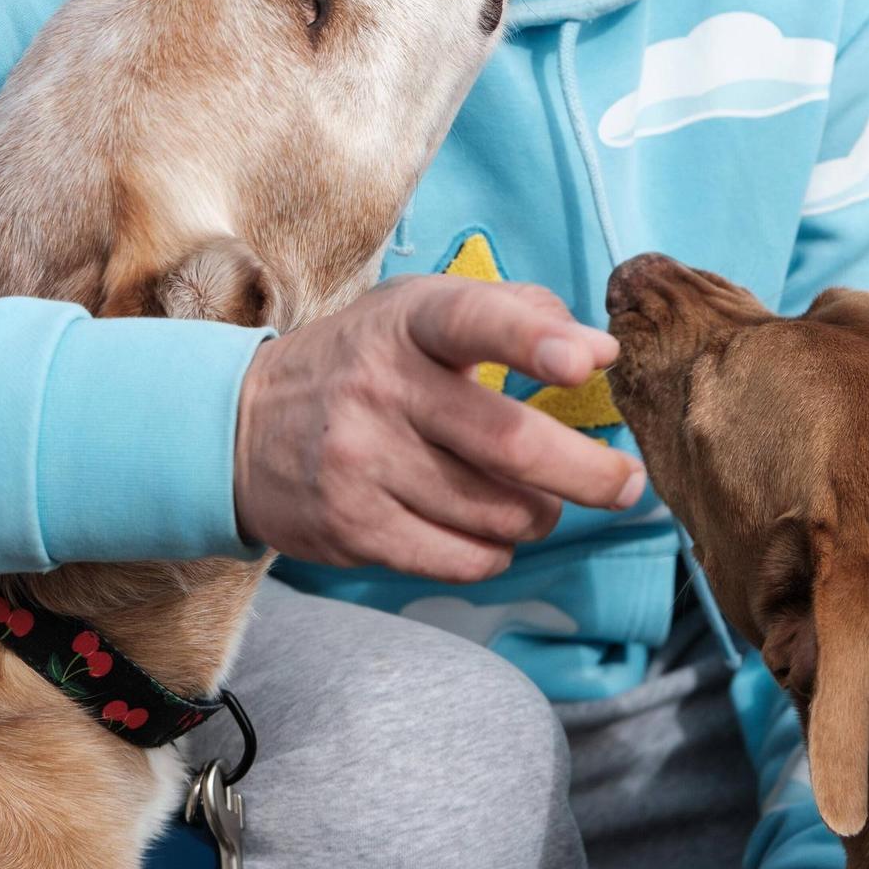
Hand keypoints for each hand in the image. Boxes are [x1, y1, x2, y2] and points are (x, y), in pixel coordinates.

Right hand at [233, 274, 643, 582]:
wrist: (241, 429)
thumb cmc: (362, 361)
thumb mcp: (420, 310)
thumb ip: (513, 312)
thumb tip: (599, 350)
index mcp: (406, 322)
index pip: (473, 322)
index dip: (533, 342)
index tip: (587, 364)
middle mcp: (381, 388)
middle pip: (509, 443)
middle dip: (589, 474)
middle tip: (628, 484)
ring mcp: (362, 462)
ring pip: (497, 512)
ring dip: (537, 515)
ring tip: (535, 501)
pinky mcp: (353, 527)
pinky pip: (462, 558)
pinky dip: (495, 551)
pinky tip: (488, 532)